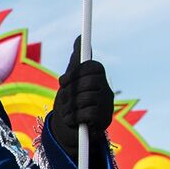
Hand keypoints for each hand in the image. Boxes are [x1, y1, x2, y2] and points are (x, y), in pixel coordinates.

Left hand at [50, 36, 113, 156]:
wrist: (69, 130)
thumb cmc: (69, 102)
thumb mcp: (70, 81)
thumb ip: (75, 62)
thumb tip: (80, 38)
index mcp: (99, 79)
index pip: (92, 66)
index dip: (74, 73)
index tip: (62, 82)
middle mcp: (106, 90)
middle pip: (87, 82)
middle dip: (70, 92)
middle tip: (64, 100)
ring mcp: (107, 106)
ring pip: (85, 99)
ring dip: (69, 107)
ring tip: (67, 112)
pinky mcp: (104, 121)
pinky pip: (86, 114)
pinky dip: (74, 118)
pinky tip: (73, 121)